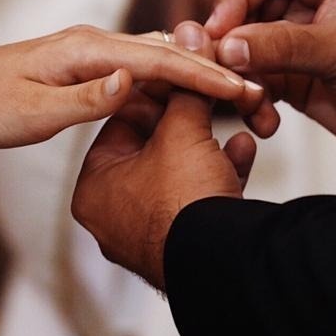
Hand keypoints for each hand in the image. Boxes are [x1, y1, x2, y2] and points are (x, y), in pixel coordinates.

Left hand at [0, 25, 264, 163]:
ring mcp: (92, 52)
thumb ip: (86, 98)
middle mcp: (94, 42)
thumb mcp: (33, 113)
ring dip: (196, 77)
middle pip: (168, 54)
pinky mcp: (88, 66)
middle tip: (259, 94)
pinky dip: (171, 82)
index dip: (205, 76)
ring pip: (158, 59)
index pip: (159, 60)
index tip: (244, 90)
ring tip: (238, 96)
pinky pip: (141, 70)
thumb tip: (132, 79)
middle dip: (214, 73)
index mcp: (85, 50)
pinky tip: (191, 96)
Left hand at [72, 88, 255, 288]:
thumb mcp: (181, 132)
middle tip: (206, 100)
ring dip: (208, 148)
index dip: (154, 94)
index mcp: (93, 188)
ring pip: (178, 174)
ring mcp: (147, 235)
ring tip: (231, 127)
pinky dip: (219, 174)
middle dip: (185, 123)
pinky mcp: (181, 246)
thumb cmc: (184, 203)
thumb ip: (182, 96)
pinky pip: (197, 200)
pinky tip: (243, 151)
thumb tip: (186, 75)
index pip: (120, 122)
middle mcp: (112, 216)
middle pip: (151, 148)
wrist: (222, 260)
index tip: (178, 79)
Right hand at [205, 0, 335, 150]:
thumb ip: (284, 45)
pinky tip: (264, 117)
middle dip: (230, 42)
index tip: (215, 33)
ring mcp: (297, 30)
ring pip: (244, 45)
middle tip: (215, 69)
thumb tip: (229, 45)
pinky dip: (253, 97)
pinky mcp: (292, 67)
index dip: (234, 0)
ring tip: (248, 100)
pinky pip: (256, 76)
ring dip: (240, 75)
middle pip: (245, 7)